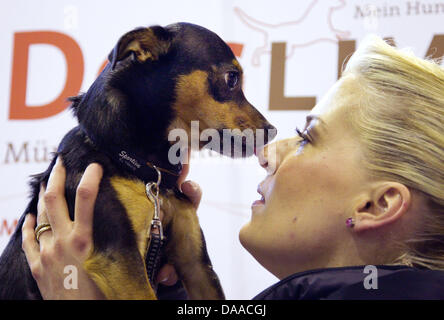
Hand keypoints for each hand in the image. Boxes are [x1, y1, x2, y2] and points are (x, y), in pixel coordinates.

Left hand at [21, 159, 200, 297]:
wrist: (78, 317)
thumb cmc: (102, 297)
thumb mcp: (119, 271)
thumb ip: (135, 252)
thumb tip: (162, 242)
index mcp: (84, 241)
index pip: (85, 198)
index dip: (90, 177)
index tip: (96, 165)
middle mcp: (62, 242)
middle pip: (54, 199)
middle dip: (57, 176)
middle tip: (62, 162)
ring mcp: (46, 252)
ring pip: (40, 215)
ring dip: (43, 196)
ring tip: (49, 183)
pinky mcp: (37, 265)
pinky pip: (29, 239)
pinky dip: (29, 224)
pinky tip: (30, 216)